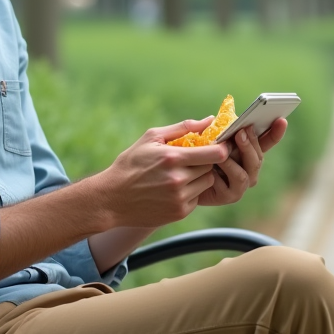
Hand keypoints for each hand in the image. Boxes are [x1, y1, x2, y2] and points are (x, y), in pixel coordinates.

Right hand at [90, 118, 228, 228]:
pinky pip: (197, 198)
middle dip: (205, 162)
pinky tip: (174, 188)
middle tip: (191, 159)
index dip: (221, 148)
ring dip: (199, 177)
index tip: (218, 145)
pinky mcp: (179, 212)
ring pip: (206, 183)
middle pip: (211, 168)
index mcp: (173, 158)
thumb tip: (210, 120)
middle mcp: (178, 180)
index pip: (215, 153)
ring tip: (180, 173)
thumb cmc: (131, 164)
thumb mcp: (151, 138)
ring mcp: (179, 198)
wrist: (112, 198)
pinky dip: (191, 192)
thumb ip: (183, 128)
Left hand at [197, 118, 287, 206]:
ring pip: (246, 173)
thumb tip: (213, 118)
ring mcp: (241, 185)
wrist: (183, 180)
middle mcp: (248, 170)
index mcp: (246, 153)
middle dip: (251, 144)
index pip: (266, 142)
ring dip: (236, 160)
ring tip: (225, 148)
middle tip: (242, 131)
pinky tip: (213, 165)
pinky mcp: (230, 196)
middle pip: (257, 158)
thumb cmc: (196, 156)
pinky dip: (223, 172)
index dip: (275, 132)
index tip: (281, 120)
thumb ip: (212, 131)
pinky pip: (231, 183)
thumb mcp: (205, 140)